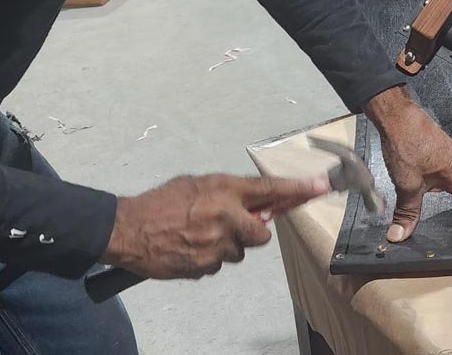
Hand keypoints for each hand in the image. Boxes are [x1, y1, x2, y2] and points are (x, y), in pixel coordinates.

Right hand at [104, 172, 329, 279]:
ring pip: (239, 251)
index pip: (270, 189)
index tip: (322, 186)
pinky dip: (210, 258)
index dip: (298, 190)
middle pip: (261, 232)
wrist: (130, 229)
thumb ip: (229, 192)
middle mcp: (226, 217)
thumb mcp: (199, 184)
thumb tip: (254, 203)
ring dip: (228, 245)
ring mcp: (216, 246)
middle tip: (230, 224)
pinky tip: (190, 248)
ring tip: (199, 235)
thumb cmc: (163, 201)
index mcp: (225, 190)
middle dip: (251, 230)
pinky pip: (219, 264)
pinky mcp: (205, 267)